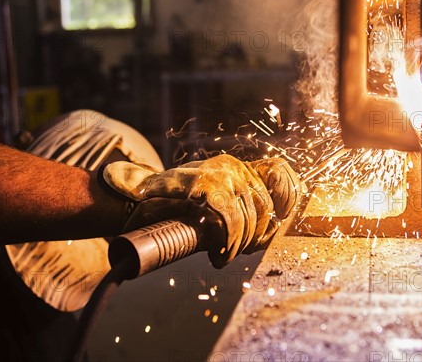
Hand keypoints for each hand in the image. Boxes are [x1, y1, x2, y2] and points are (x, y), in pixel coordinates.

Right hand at [103, 155, 300, 267]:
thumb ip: (236, 204)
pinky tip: (218, 255)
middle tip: (241, 252)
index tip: (278, 224)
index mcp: (236, 168)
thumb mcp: (209, 199)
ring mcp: (220, 174)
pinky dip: (228, 243)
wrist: (133, 199)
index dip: (287, 198)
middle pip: (266, 205)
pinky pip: (231, 220)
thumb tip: (271, 225)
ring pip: (250, 216)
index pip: (279, 175)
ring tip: (225, 255)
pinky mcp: (206, 186)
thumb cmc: (172, 205)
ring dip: (241, 244)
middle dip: (258, 236)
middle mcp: (232, 167)